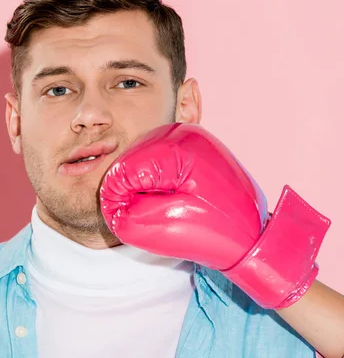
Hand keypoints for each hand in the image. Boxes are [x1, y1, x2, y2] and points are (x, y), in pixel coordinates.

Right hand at [99, 123, 330, 309]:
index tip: (131, 220)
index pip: (122, 171)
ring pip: (140, 162)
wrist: (255, 235)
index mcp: (174, 147)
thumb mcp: (163, 229)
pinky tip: (173, 197)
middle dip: (133, 192)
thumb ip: (124, 216)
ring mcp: (186, 137)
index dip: (118, 200)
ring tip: (167, 207)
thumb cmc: (215, 233)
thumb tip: (111, 199)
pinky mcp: (189, 147)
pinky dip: (156, 183)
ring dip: (144, 188)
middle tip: (158, 215)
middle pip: (130, 163)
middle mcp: (179, 133)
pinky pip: (156, 163)